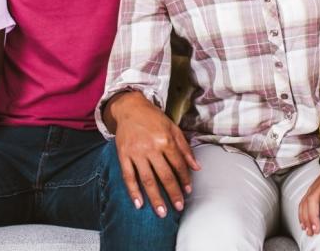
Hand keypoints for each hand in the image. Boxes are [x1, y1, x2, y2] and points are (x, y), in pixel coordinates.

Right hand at [108, 92, 199, 217]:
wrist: (130, 108)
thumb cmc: (154, 119)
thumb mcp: (173, 128)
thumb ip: (185, 149)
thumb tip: (197, 167)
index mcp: (165, 140)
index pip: (178, 164)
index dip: (184, 179)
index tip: (188, 191)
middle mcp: (151, 147)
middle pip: (164, 175)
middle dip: (173, 193)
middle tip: (178, 207)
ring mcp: (136, 152)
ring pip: (147, 179)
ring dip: (155, 197)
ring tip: (162, 212)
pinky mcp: (123, 155)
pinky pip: (128, 176)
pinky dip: (133, 191)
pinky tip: (139, 204)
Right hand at [298, 141, 319, 235]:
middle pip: (313, 200)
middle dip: (312, 216)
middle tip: (316, 229)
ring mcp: (314, 187)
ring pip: (305, 202)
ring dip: (305, 217)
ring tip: (308, 230)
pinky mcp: (311, 190)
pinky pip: (303, 202)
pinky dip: (301, 213)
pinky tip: (303, 224)